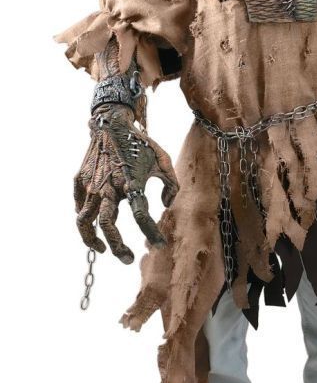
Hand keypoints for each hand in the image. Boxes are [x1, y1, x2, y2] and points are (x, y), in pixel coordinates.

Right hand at [74, 104, 177, 262]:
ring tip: (103, 249)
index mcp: (131, 181)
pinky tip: (95, 225)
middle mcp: (109, 185)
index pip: (142, 215)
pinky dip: (86, 219)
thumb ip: (171, 185)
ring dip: (93, 240)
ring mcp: (91, 184)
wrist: (111, 122)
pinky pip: (80, 207)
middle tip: (128, 259)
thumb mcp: (163, 160)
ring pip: (85, 221)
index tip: (160, 245)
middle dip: (118, 247)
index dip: (152, 233)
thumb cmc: (140, 143)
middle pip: (108, 225)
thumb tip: (166, 206)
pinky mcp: (79, 180)